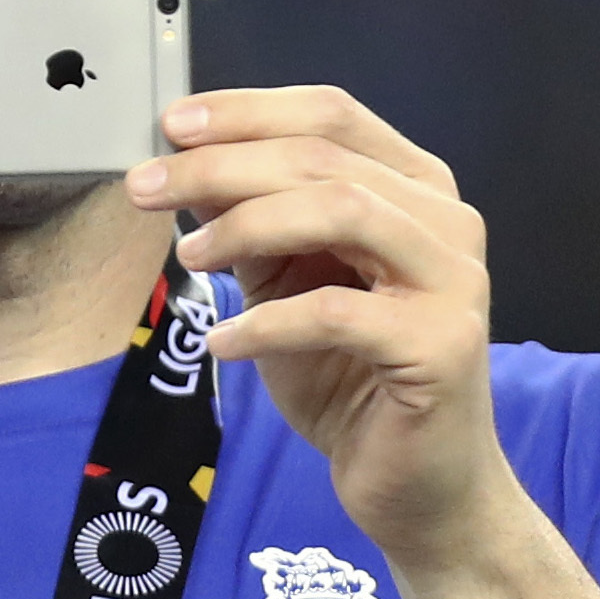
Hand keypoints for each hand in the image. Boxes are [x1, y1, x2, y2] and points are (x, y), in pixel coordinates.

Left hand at [124, 86, 504, 567]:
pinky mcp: (442, 347)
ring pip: (341, 211)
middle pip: (324, 158)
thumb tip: (180, 163)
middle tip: (145, 188)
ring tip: (190, 257)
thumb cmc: (350, 379)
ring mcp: (454, 281)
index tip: (170, 125)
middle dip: (221, 165)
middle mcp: (447, 222)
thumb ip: (247, 221)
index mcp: (416, 189)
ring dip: (247, 225)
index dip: (246, 111)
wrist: (418, 486)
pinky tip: (226, 342)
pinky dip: (267, 322)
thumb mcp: (283, 284)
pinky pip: (338, 314)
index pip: (331, 114)